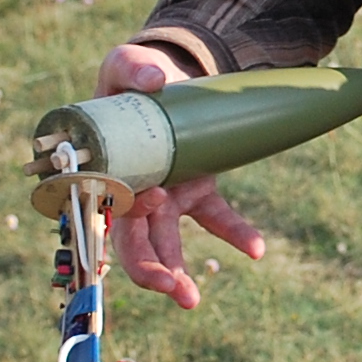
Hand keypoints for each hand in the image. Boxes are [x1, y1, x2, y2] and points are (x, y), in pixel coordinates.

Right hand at [95, 42, 264, 307]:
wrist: (166, 76)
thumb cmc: (132, 75)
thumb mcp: (125, 62)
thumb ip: (134, 66)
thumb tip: (157, 80)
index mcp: (106, 169)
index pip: (108, 206)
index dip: (126, 216)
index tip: (153, 201)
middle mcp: (133, 191)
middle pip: (133, 242)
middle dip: (149, 270)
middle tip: (172, 290)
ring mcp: (167, 195)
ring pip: (167, 244)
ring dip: (178, 272)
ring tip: (192, 300)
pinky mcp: (197, 190)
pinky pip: (216, 218)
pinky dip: (235, 234)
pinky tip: (256, 249)